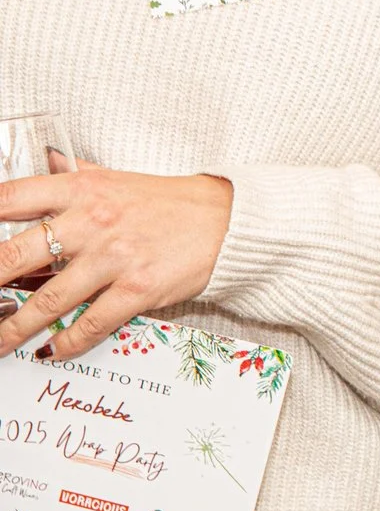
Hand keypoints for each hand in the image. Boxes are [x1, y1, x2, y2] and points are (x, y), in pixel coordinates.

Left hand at [0, 171, 231, 360]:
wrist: (228, 221)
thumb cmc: (169, 202)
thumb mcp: (117, 178)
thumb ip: (77, 174)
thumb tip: (47, 160)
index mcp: (83, 189)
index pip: (11, 197)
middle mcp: (93, 221)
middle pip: (13, 255)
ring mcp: (114, 257)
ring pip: (46, 301)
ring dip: (14, 329)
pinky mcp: (137, 289)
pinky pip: (90, 323)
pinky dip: (66, 343)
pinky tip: (51, 350)